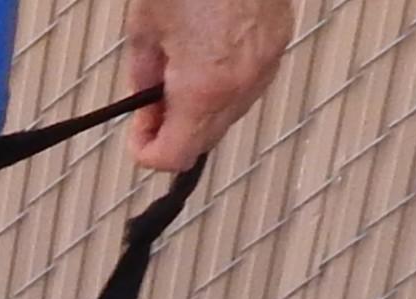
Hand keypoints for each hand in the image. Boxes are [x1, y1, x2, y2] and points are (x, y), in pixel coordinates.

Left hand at [122, 0, 294, 171]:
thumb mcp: (146, 27)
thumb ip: (143, 77)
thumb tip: (146, 104)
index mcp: (204, 86)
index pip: (174, 156)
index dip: (147, 152)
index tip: (137, 135)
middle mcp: (242, 83)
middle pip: (203, 141)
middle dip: (174, 131)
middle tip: (152, 107)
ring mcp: (266, 64)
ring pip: (228, 115)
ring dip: (200, 110)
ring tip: (178, 74)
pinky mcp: (279, 42)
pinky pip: (248, 84)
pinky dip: (225, 85)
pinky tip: (208, 57)